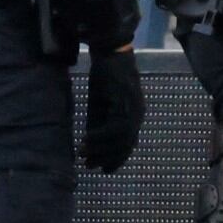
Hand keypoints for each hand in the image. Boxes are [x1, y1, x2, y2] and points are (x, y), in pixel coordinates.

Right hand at [80, 44, 144, 172]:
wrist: (110, 53)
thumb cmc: (105, 75)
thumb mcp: (100, 102)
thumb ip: (98, 121)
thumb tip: (90, 141)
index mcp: (135, 115)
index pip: (128, 143)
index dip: (117, 158)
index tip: (103, 170)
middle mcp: (138, 115)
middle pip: (125, 145)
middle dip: (107, 158)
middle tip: (89, 166)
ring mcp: (133, 110)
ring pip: (119, 139)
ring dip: (100, 149)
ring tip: (84, 155)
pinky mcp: (124, 104)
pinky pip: (112, 127)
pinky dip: (98, 136)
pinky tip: (85, 140)